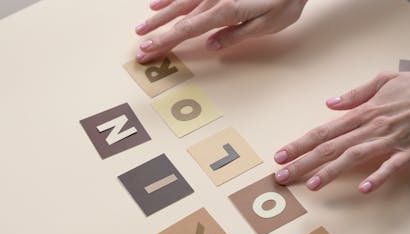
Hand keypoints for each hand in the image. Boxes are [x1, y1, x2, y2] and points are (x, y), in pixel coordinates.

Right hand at [135, 0, 307, 62]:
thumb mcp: (269, 23)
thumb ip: (238, 34)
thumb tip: (211, 46)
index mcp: (226, 11)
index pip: (187, 31)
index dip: (165, 42)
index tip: (147, 52)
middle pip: (178, 19)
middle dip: (156, 35)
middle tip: (140, 49)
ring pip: (178, 4)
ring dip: (158, 17)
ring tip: (141, 27)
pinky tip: (157, 2)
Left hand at [274, 71, 409, 193]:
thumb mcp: (385, 80)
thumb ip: (355, 93)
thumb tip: (330, 103)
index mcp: (363, 112)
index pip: (323, 130)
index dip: (299, 144)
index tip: (281, 155)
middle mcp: (371, 127)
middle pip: (330, 147)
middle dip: (303, 162)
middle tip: (282, 175)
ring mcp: (390, 140)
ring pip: (354, 157)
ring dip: (332, 171)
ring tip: (311, 185)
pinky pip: (392, 166)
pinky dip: (378, 177)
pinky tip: (364, 189)